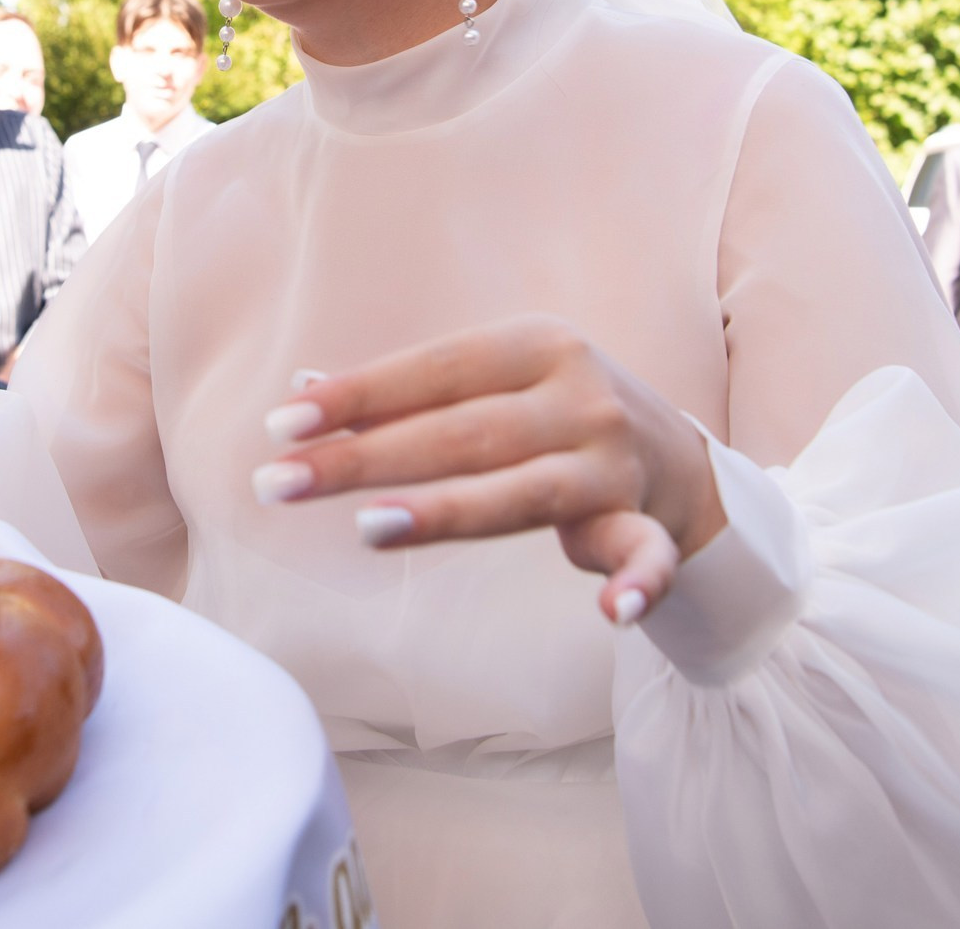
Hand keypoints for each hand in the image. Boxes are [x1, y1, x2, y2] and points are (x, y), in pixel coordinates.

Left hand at [249, 314, 725, 624]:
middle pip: (462, 434)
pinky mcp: (646, 525)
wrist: (679, 458)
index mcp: (537, 345)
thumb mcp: (491, 384)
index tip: (282, 426)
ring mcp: (615, 464)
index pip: (435, 369)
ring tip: (366, 530)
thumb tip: (301, 392)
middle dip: (366, 460)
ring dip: (448, 512)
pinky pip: (646, 557)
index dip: (359, 395)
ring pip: (523, 493)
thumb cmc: (550, 415)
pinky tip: (612, 615)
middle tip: (280, 484)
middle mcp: (581, 398)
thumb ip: (405, 393)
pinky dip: (636, 584)